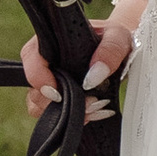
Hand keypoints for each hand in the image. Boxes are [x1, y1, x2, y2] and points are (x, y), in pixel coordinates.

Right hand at [21, 0, 147, 121]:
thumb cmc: (115, 37)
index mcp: (52, 40)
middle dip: (58, 104)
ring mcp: (53, 83)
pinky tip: (94, 113)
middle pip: (34, 90)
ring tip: (95, 107)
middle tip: (89, 103)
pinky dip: (75, 118)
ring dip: (67, 114)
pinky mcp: (62, 99)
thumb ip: (109, 51)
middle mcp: (47, 63)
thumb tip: (93, 77)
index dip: (38, 77)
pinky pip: (56, 116)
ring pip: (42, 106)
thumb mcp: (118, 37)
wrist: (125, 51)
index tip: (57, 93)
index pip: (30, 57)